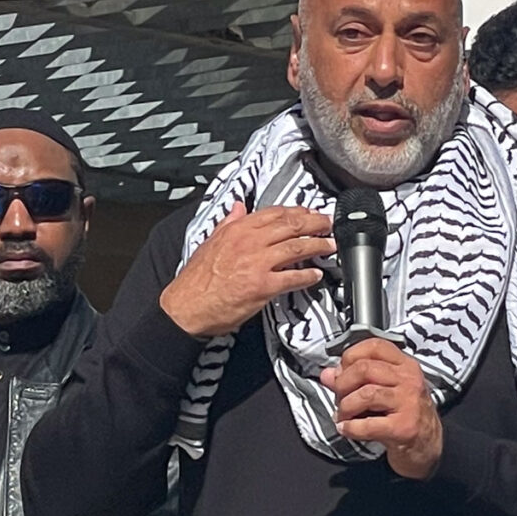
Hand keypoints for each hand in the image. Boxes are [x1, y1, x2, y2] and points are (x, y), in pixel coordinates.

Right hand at [161, 203, 334, 338]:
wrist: (186, 307)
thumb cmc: (196, 280)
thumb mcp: (209, 242)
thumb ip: (227, 223)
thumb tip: (238, 207)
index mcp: (237, 230)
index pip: (274, 213)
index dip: (297, 211)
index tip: (310, 212)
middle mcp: (249, 242)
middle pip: (291, 226)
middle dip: (314, 224)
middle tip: (328, 225)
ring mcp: (257, 263)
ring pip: (296, 248)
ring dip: (317, 246)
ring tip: (330, 246)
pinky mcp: (263, 286)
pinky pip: (292, 278)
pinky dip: (307, 276)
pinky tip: (316, 275)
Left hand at [321, 336, 442, 478]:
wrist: (427, 447)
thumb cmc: (404, 415)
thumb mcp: (383, 392)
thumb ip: (355, 380)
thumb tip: (327, 375)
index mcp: (405, 366)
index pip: (374, 346)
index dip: (350, 356)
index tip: (341, 373)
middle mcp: (410, 380)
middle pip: (365, 369)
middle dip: (343, 384)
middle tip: (339, 398)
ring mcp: (409, 403)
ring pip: (365, 394)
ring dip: (346, 406)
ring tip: (342, 416)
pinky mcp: (404, 427)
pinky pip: (368, 424)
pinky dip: (350, 428)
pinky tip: (346, 429)